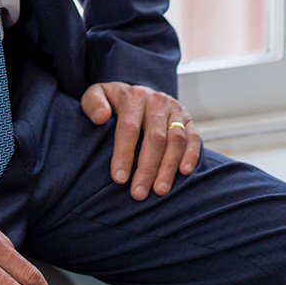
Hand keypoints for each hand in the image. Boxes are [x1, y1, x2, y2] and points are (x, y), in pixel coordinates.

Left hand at [80, 81, 200, 199]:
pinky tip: (184, 172)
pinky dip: (191, 155)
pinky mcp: (187, 118)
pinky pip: (193, 137)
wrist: (137, 91)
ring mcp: (174, 109)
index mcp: (132, 96)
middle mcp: (156, 101)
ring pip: (175, 139)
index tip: (119, 179)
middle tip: (138, 193)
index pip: (129, 127)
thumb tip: (101, 117)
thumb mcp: (97, 94)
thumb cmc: (113, 101)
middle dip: (147, 168)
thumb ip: (92, 103)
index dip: (124, 154)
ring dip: (168, 167)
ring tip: (159, 190)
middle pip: (154, 137)